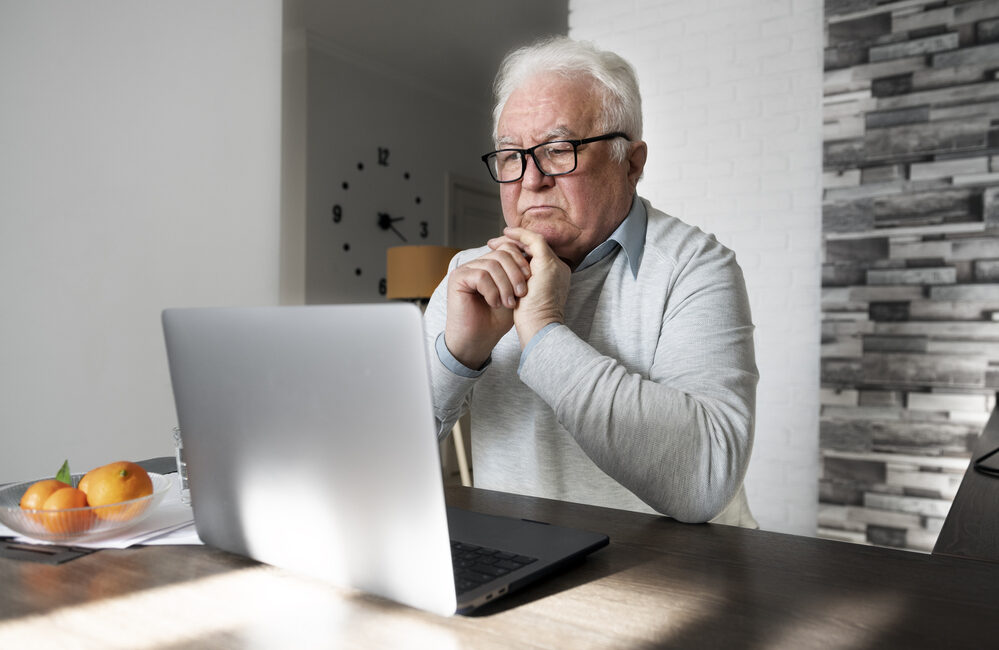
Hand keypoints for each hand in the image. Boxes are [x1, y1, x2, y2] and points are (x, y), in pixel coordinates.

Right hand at [444, 239, 531, 368]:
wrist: (479, 341)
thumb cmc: (497, 320)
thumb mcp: (515, 294)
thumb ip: (521, 276)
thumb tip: (534, 256)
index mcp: (491, 264)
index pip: (508, 248)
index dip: (522, 261)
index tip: (530, 279)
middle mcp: (477, 263)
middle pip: (502, 253)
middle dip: (516, 273)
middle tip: (522, 294)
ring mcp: (466, 269)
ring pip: (493, 264)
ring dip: (505, 285)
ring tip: (509, 303)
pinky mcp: (457, 278)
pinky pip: (481, 275)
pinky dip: (492, 291)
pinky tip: (495, 303)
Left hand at [490, 227, 570, 347]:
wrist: (539, 328)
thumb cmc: (531, 320)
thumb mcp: (527, 297)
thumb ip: (523, 284)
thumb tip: (509, 278)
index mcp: (556, 278)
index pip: (537, 257)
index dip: (519, 252)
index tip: (501, 252)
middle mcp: (559, 268)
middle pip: (535, 247)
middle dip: (514, 243)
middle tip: (495, 243)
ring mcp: (555, 265)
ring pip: (534, 241)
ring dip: (514, 239)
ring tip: (495, 241)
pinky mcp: (547, 263)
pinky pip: (533, 240)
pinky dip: (519, 235)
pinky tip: (505, 235)